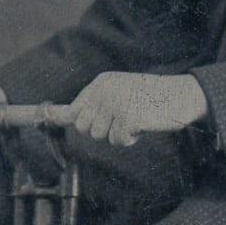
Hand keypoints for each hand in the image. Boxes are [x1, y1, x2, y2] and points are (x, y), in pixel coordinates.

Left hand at [67, 73, 208, 146]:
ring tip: (135, 121)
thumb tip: (69, 117)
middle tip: (119, 124)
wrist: (182, 95)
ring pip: (101, 136)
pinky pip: (119, 141)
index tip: (43, 120)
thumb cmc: (152, 97)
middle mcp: (106, 91)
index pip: (75, 109)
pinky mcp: (128, 118)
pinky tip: (143, 126)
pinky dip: (131, 140)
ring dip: (118, 135)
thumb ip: (98, 103)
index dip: (70, 121)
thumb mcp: (122, 91)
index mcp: (102, 82)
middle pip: (84, 127)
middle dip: (99, 131)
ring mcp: (116, 104)